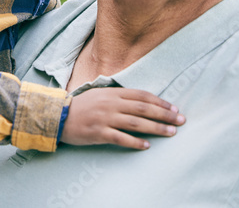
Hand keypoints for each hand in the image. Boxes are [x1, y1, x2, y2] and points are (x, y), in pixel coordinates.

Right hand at [60, 87, 185, 149]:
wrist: (58, 116)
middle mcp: (110, 104)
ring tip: (171, 133)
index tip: (174, 108)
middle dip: (164, 115)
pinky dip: (135, 142)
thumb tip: (141, 102)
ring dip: (156, 128)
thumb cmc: (80, 106)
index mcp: (111, 93)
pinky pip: (121, 138)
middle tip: (181, 120)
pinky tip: (147, 145)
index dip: (159, 101)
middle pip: (142, 109)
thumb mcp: (99, 94)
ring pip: (136, 123)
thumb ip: (118, 96)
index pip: (141, 95)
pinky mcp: (99, 133)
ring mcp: (104, 118)